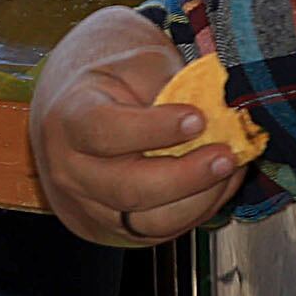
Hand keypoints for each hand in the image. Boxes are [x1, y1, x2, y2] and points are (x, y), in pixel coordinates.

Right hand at [28, 12, 247, 247]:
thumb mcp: (136, 65)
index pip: (103, 131)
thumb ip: (172, 86)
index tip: (198, 118)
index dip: (154, 129)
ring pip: (147, 220)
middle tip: (226, 156)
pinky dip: (195, 211)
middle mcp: (67, 168)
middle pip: (126, 188)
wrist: (76, 112)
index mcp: (67, 118)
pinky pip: (158, 230)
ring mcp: (85, 203)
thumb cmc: (113, 82)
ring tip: (229, 171)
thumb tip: (221, 112)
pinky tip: (216, 186)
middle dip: (186, 176)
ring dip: (199, 200)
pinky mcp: (109, 226)